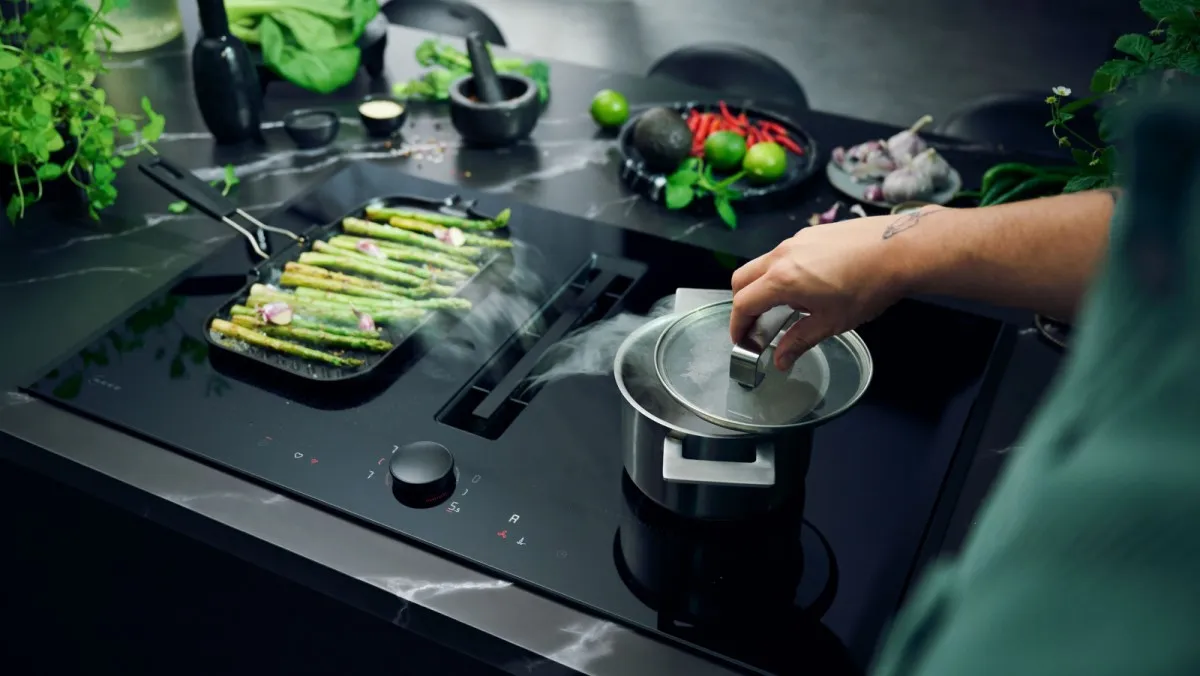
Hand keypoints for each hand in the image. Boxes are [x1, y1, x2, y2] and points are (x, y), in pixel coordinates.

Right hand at [730, 208, 938, 369]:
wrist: (899, 248)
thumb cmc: (867, 288)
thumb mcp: (831, 323)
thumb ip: (799, 341)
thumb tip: (780, 360)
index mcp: (781, 280)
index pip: (743, 303)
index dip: (738, 325)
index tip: (742, 340)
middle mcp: (781, 255)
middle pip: (742, 279)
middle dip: (742, 303)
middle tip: (754, 324)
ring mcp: (796, 240)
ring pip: (762, 264)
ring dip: (762, 287)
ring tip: (786, 307)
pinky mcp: (812, 233)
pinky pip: (784, 254)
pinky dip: (781, 272)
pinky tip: (808, 286)